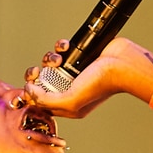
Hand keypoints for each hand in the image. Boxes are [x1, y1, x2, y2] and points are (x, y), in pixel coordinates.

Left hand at [22, 37, 152, 117]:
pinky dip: (60, 46)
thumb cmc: (102, 84)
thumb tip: (29, 92)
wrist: (122, 62)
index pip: (40, 102)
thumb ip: (47, 100)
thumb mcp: (71, 100)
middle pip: (40, 82)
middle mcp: (68, 89)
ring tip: (59, 58)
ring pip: (48, 64)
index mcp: (67, 106)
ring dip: (49, 58)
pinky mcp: (76, 56)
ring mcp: (72, 72)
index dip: (30, 93)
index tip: (29, 84)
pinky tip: (66, 46)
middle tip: (38, 71)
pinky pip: (60, 49)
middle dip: (35, 75)